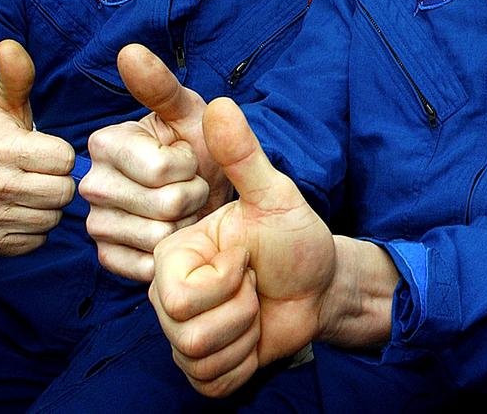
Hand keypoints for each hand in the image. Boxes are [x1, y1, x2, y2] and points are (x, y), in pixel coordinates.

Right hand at [0, 40, 73, 255]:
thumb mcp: (1, 105)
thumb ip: (15, 77)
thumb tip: (9, 45)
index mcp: (0, 151)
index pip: (64, 159)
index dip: (60, 154)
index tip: (45, 150)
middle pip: (63, 192)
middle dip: (59, 181)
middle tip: (42, 172)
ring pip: (53, 218)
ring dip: (49, 206)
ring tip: (33, 189)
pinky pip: (38, 240)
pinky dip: (35, 227)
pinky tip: (22, 210)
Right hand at [81, 44, 226, 281]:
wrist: (212, 200)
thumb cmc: (201, 151)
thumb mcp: (191, 114)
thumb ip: (161, 86)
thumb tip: (129, 50)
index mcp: (104, 143)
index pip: (160, 168)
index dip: (190, 165)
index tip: (188, 156)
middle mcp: (90, 183)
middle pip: (163, 204)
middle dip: (193, 195)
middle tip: (190, 185)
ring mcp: (95, 224)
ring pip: (159, 237)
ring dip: (187, 225)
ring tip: (183, 210)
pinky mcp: (106, 258)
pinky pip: (147, 265)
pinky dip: (172, 255)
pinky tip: (173, 237)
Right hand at [149, 97, 334, 396]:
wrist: (320, 285)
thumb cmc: (295, 238)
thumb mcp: (275, 196)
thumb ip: (243, 155)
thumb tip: (218, 103)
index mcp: (173, 255)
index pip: (176, 296)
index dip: (227, 283)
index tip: (246, 261)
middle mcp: (166, 294)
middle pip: (184, 332)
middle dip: (241, 312)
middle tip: (254, 286)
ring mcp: (180, 332)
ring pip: (200, 359)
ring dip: (246, 336)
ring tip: (256, 308)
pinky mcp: (200, 366)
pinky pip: (213, 382)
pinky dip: (246, 363)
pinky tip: (255, 336)